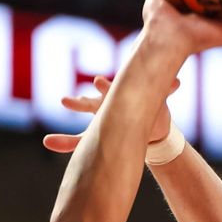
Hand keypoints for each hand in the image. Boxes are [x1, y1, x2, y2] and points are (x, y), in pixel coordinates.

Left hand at [43, 76, 178, 152]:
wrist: (143, 125)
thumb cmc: (114, 130)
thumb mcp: (92, 139)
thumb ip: (68, 142)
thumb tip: (44, 143)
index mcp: (103, 108)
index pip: (87, 105)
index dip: (76, 103)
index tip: (63, 101)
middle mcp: (118, 98)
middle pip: (110, 93)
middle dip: (105, 88)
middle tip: (97, 81)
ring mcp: (137, 97)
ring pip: (137, 87)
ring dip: (138, 81)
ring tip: (138, 78)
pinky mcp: (156, 98)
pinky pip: (164, 91)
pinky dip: (170, 86)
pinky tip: (177, 82)